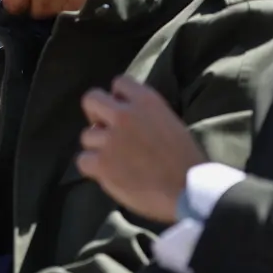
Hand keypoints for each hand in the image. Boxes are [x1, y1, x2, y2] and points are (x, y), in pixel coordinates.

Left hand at [77, 77, 204, 223]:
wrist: (190, 190)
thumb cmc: (185, 160)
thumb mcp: (169, 122)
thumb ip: (144, 114)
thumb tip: (121, 114)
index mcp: (147, 101)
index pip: (119, 82)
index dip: (117, 99)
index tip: (123, 114)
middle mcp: (125, 114)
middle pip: (91, 99)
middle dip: (95, 115)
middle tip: (107, 132)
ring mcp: (111, 138)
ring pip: (86, 135)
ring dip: (98, 148)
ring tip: (117, 161)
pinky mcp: (102, 162)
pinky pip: (82, 160)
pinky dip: (92, 168)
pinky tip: (108, 174)